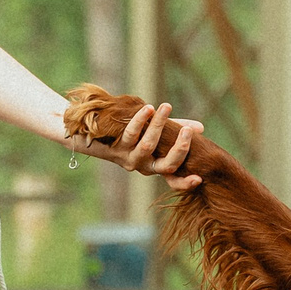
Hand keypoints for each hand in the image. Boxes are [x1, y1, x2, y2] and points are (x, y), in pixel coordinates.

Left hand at [67, 92, 203, 190]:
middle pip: (165, 165)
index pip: (173, 180)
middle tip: (188, 131)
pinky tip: (147, 108)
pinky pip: (129, 133)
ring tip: (165, 106)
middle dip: (179, 149)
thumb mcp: (154, 131)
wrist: (90, 130)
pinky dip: (139, 120)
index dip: (185, 183)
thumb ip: (174, 129)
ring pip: (148, 145)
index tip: (199, 178)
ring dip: (158, 125)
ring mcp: (128, 158)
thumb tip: (200, 127)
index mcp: (155, 165)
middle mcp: (142, 166)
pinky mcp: (115, 146)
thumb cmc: (129, 130)